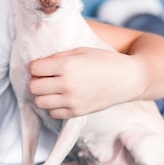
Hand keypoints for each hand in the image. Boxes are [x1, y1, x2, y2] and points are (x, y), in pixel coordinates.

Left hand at [27, 47, 145, 118]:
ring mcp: (72, 101)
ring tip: (52, 88)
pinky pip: (53, 113)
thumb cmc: (104, 60)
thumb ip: (58, 57)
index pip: (34, 69)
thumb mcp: (80, 51)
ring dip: (42, 95)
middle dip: (36, 80)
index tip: (42, 65)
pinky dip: (53, 106)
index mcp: (67, 65)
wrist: (129, 79)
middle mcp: (67, 84)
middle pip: (34, 87)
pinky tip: (61, 98)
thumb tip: (39, 65)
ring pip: (40, 102)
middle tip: (45, 77)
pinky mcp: (78, 112)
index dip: (36, 66)